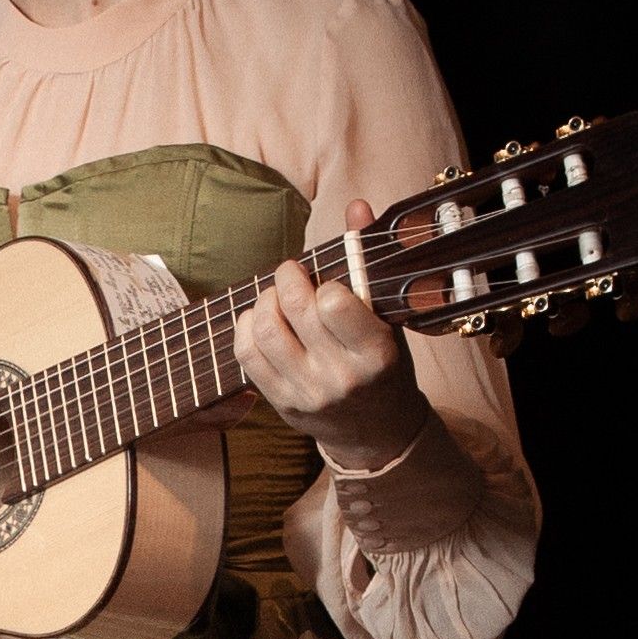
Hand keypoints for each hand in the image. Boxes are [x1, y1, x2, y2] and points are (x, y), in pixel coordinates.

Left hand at [231, 199, 430, 475]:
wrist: (377, 431)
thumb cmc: (385, 365)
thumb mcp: (390, 317)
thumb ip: (369, 261)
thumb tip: (356, 206)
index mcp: (375, 353)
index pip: (332, 303)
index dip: (322, 282)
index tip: (324, 280)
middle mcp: (340, 377)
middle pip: (294, 311)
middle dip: (288, 279)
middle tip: (291, 273)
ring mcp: (307, 394)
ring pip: (265, 331)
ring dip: (264, 301)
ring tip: (276, 296)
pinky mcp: (280, 404)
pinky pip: (246, 355)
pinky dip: (247, 327)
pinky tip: (261, 319)